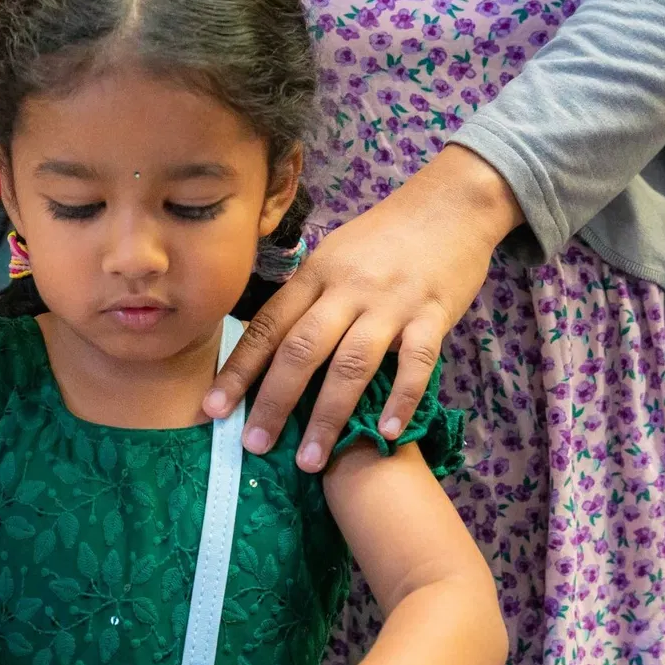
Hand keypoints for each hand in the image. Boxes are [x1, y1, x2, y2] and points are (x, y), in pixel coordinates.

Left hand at [204, 145, 520, 472]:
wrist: (450, 204)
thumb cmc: (385, 238)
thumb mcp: (334, 258)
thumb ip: (307, 301)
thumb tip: (268, 350)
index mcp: (315, 275)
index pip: (268, 326)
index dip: (239, 369)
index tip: (214, 407)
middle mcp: (347, 289)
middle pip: (301, 349)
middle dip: (274, 401)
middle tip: (255, 445)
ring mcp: (391, 303)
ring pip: (351, 363)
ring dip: (328, 415)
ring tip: (311, 460)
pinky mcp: (433, 314)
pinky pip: (416, 363)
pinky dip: (401, 400)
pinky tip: (388, 434)